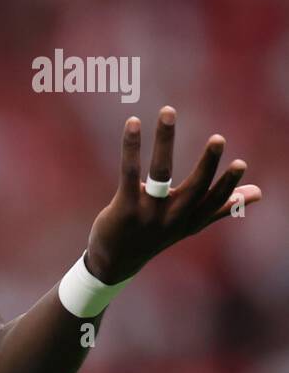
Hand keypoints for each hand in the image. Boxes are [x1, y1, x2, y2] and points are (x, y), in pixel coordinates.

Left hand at [85, 106, 261, 283]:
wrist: (115, 260)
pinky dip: (132, 146)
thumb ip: (221, 207)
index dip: (228, 185)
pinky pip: (129, 171)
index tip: (240, 164)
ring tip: (169, 112)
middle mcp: (172, 217)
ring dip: (165, 140)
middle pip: (194, 187)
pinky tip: (133, 122)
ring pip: (160, 172)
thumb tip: (258, 193)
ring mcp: (148, 212)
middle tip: (219, 139)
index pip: (214, 202)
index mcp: (191, 220)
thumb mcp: (190, 223)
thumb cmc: (155, 235)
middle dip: (207, 163)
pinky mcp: (124, 206)